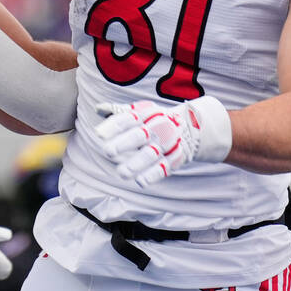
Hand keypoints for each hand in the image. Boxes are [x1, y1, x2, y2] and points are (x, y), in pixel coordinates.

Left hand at [91, 96, 232, 187]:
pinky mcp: (176, 158)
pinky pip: (164, 167)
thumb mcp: (141, 111)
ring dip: (136, 163)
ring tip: (121, 173)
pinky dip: (153, 174)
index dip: (114, 126)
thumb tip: (98, 109)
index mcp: (147, 113)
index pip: (128, 118)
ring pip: (151, 154)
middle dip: (124, 143)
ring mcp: (168, 143)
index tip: (99, 134)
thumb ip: (120, 112)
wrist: (191, 126)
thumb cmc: (156, 119)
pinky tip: (140, 181)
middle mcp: (158, 127)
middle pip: (140, 135)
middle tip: (108, 152)